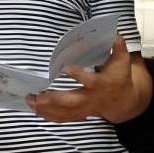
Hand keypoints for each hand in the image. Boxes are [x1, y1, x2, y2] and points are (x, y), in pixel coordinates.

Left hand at [26, 36, 141, 122]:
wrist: (123, 101)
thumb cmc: (119, 78)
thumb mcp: (122, 61)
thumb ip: (118, 47)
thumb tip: (114, 34)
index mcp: (100, 84)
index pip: (88, 80)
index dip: (77, 75)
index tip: (64, 67)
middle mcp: (90, 98)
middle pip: (70, 102)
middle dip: (53, 99)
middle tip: (37, 94)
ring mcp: (84, 109)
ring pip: (63, 112)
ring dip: (45, 108)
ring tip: (30, 100)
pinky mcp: (79, 114)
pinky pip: (63, 118)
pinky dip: (48, 116)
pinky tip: (35, 110)